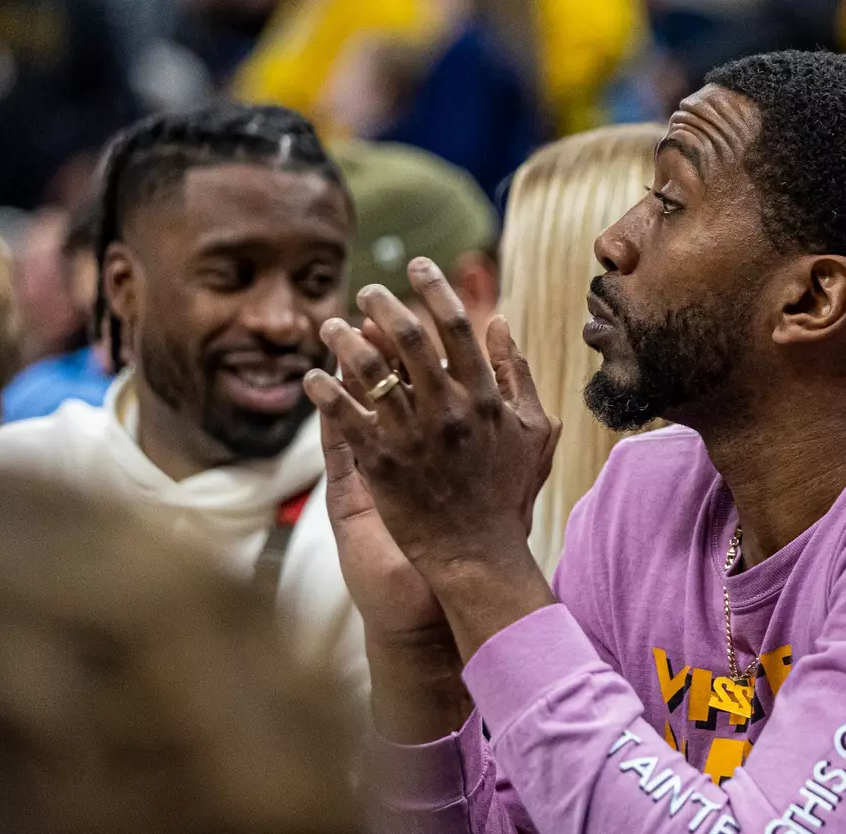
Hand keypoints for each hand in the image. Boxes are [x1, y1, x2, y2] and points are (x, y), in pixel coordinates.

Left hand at [306, 259, 559, 594]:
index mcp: (484, 398)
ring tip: (330, 327)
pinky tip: (313, 377)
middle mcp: (448, 411)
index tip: (417, 264)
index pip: (457, 327)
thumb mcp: (531, 431)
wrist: (478, 556)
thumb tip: (501, 322)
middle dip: (384, 305)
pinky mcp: (381, 465)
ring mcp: (412, 438)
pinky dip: (326, 393)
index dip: (435, 288)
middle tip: (367, 291)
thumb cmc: (507, 495)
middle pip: (409, 340)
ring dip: (346, 342)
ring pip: (371, 373)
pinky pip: (345, 418)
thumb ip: (518, 375)